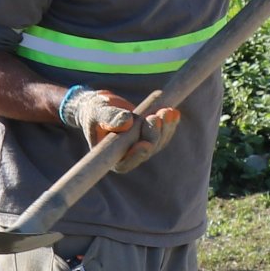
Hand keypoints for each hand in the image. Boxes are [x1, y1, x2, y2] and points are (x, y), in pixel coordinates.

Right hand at [62, 88, 182, 171]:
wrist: (102, 106)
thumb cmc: (95, 111)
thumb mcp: (98, 111)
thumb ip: (109, 117)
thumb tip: (126, 123)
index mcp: (111, 156)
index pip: (126, 163)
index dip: (137, 156)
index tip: (145, 144)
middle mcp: (128, 155)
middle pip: (146, 151)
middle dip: (154, 134)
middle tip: (155, 117)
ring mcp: (140, 147)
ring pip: (158, 142)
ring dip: (165, 128)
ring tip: (166, 111)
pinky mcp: (150, 137)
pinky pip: (164, 134)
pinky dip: (170, 123)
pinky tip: (174, 113)